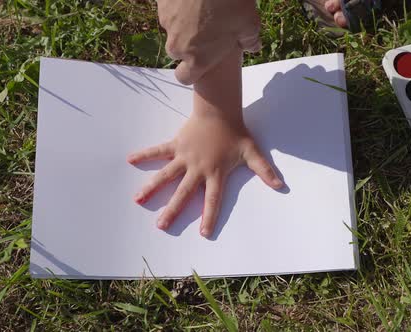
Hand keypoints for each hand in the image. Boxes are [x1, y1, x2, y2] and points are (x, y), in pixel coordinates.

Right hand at [127, 48, 281, 237]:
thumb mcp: (252, 151)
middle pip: (184, 193)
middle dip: (173, 210)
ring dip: (152, 187)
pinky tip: (130, 159)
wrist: (220, 110)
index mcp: (215, 172)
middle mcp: (197, 168)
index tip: (203, 232)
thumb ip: (264, 170)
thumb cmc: (235, 132)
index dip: (209, 216)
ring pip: (166, 175)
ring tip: (138, 200)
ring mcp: (184, 156)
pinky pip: (158, 151)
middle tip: (161, 226)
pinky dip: (145, 155)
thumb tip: (280, 185)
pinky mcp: (176, 144)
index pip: (213, 199)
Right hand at [157, 0, 261, 84]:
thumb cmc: (232, 4)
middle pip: (177, 52)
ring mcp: (167, 24)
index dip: (190, 72)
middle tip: (205, 30)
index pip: (184, 77)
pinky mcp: (161, 5)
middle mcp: (178, 46)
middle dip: (188, 44)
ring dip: (183, 23)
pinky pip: (168, 9)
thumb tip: (253, 47)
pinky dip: (178, 5)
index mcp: (198, 59)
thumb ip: (250, 41)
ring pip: (172, 29)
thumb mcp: (249, 25)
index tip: (199, 63)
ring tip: (200, 9)